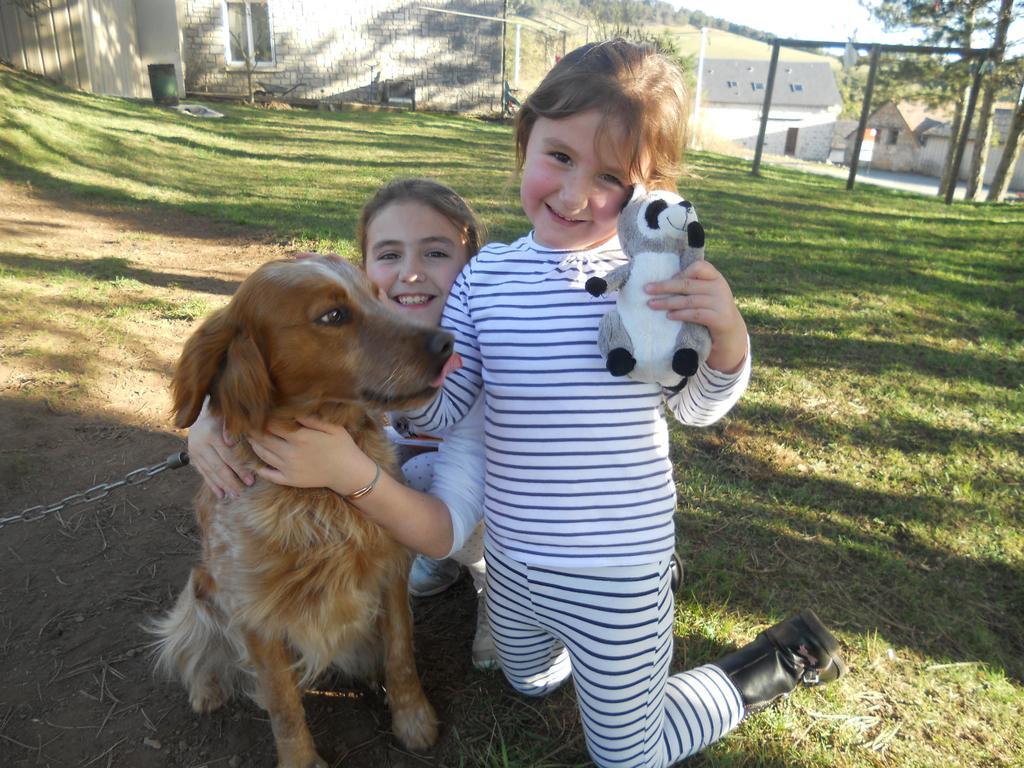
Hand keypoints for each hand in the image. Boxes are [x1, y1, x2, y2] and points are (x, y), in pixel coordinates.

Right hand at [187, 397, 254, 498]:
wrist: (202, 414)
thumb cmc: (223, 416)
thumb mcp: (228, 417)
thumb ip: (231, 427)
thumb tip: (230, 442)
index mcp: (211, 434)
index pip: (227, 456)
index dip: (239, 469)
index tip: (251, 480)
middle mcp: (200, 444)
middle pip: (218, 467)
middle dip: (231, 481)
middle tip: (242, 493)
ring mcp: (194, 452)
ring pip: (210, 472)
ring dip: (222, 486)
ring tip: (233, 496)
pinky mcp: (193, 458)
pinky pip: (203, 473)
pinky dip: (212, 485)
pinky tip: (220, 494)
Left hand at [249, 416, 376, 493]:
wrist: (349, 473)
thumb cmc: (342, 446)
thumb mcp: (332, 427)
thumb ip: (311, 418)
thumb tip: (293, 409)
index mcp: (300, 437)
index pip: (272, 425)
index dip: (263, 418)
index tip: (257, 412)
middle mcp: (290, 453)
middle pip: (263, 439)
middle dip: (253, 430)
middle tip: (246, 424)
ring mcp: (288, 468)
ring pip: (263, 455)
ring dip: (253, 445)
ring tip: (249, 437)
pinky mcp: (290, 480)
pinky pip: (268, 474)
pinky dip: (259, 468)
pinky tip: (254, 463)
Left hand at [644, 260, 747, 373]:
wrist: (731, 331)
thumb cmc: (711, 309)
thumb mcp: (706, 293)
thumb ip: (692, 285)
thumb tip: (661, 281)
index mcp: (715, 277)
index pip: (699, 266)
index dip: (681, 271)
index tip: (666, 277)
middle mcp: (719, 287)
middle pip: (687, 284)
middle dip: (664, 286)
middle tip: (646, 289)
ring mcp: (721, 303)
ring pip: (689, 300)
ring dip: (667, 302)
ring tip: (651, 304)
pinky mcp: (719, 319)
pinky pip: (695, 314)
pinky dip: (680, 314)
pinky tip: (669, 316)